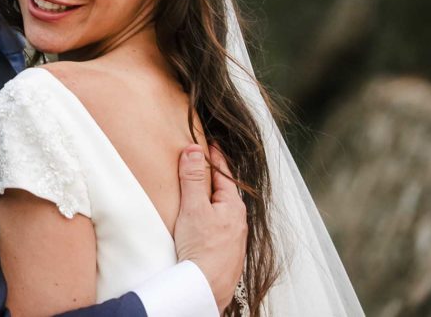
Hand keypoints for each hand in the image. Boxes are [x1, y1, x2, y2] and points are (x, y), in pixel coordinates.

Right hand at [173, 144, 247, 313]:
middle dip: (212, 179)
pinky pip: (219, 226)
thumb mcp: (193, 207)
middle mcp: (238, 221)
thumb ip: (192, 178)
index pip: (223, 174)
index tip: (210, 144)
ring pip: (222, 210)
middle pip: (224, 192)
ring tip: (198, 194)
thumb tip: (194, 151)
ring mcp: (234, 238)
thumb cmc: (202, 249)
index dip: (214, 158)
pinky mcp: (226, 251)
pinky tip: (201, 223)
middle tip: (200, 165)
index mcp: (233, 206)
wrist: (206, 286)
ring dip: (211, 200)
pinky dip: (210, 217)